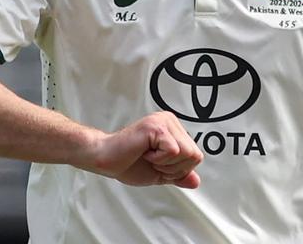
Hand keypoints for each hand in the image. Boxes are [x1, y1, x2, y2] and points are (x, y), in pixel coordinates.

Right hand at [84, 112, 202, 188]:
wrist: (106, 159)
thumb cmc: (128, 163)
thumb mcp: (160, 173)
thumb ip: (178, 175)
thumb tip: (195, 181)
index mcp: (173, 130)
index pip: (196, 156)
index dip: (178, 169)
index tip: (157, 163)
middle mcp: (170, 121)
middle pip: (194, 155)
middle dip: (173, 168)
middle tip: (152, 161)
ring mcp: (164, 122)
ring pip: (186, 153)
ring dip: (166, 164)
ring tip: (148, 156)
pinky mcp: (156, 126)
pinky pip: (173, 151)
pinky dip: (159, 159)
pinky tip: (144, 152)